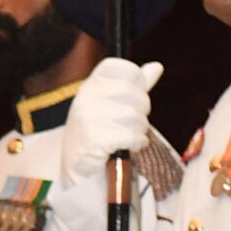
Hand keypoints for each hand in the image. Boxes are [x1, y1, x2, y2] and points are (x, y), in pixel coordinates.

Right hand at [59, 58, 164, 184]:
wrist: (72, 164)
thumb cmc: (96, 131)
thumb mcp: (111, 104)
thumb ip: (135, 86)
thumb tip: (157, 66)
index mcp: (90, 85)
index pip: (119, 67)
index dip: (135, 78)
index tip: (135, 94)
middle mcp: (86, 97)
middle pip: (133, 93)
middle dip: (142, 109)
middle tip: (136, 121)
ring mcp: (88, 118)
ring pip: (135, 116)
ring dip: (140, 130)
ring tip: (132, 136)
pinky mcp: (94, 139)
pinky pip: (131, 135)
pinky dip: (138, 143)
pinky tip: (133, 146)